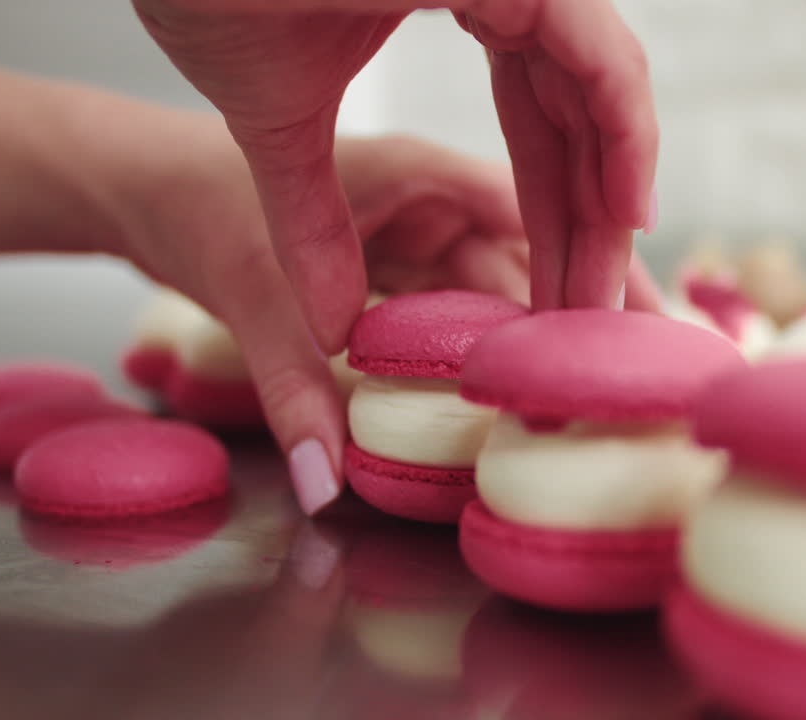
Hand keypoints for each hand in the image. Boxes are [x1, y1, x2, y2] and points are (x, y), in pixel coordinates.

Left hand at [121, 119, 658, 515]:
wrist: (149, 192)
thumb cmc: (198, 203)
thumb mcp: (250, 291)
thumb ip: (291, 381)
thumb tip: (325, 477)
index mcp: (422, 171)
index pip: (540, 199)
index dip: (598, 249)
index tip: (638, 311)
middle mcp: (440, 199)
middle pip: (548, 245)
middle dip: (601, 296)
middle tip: (657, 356)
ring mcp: (430, 234)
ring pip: (517, 280)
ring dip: (561, 324)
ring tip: (615, 375)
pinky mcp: (412, 269)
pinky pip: (478, 305)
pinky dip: (510, 339)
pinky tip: (538, 379)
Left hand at [132, 0, 659, 349]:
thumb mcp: (264, 110)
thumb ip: (309, 224)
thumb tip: (337, 340)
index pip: (599, 65)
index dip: (628, 156)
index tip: (625, 243)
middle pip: (592, 93)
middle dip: (595, 205)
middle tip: (584, 305)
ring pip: (568, 91)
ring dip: (573, 189)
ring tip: (564, 286)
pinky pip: (530, 76)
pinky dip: (544, 146)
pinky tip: (545, 215)